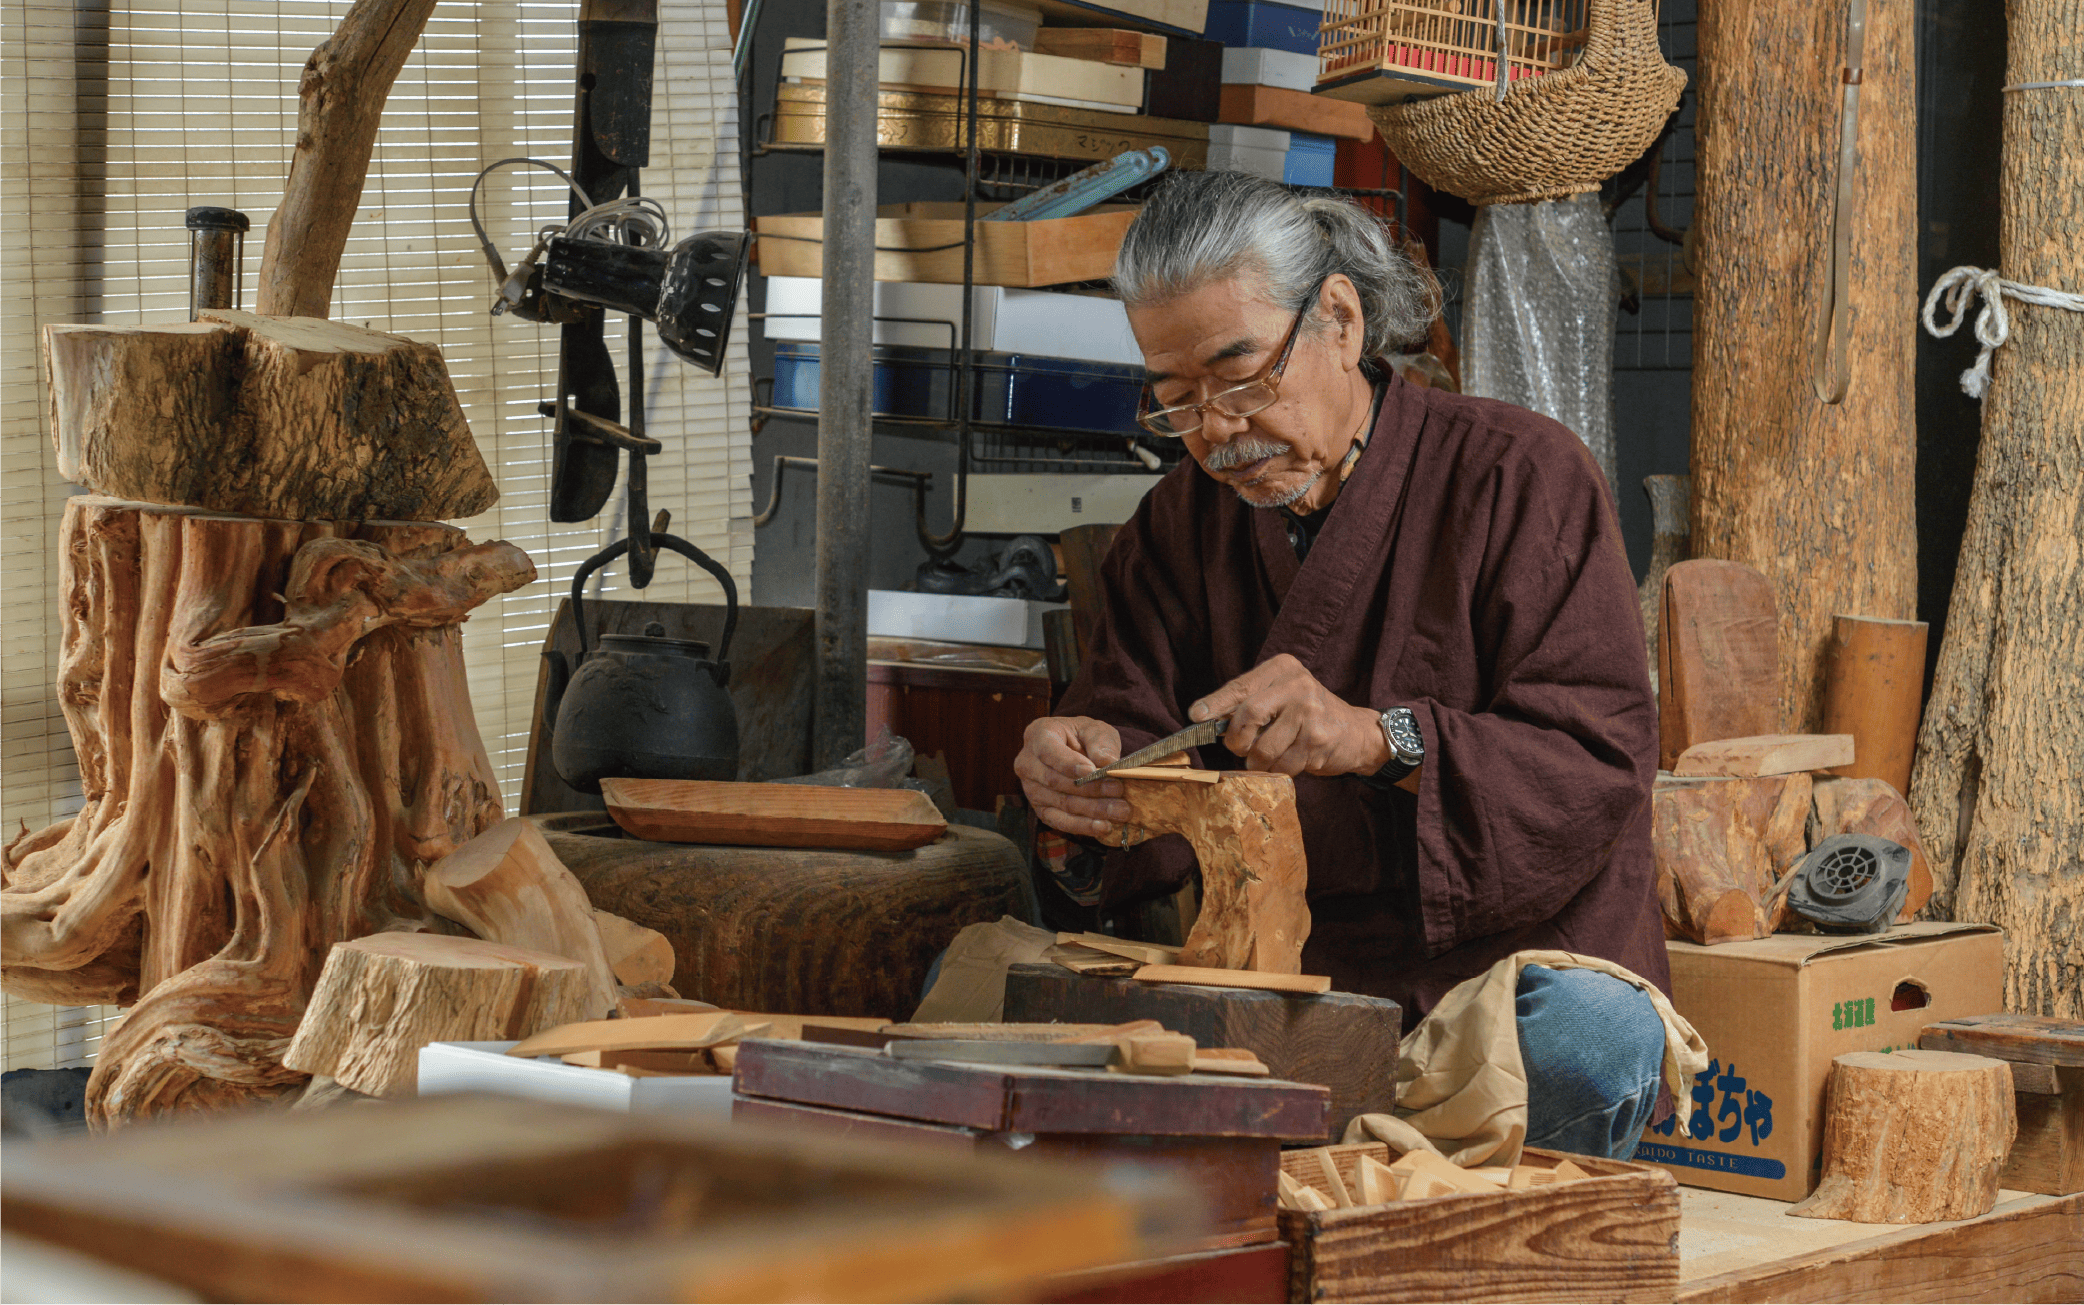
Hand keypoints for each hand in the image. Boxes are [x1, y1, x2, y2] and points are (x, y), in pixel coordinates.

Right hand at [1014, 716, 1132, 839]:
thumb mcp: (1094, 730)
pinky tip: (1103, 827)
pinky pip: (1060, 822)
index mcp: (1038, 735)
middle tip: (1118, 790)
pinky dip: (1082, 826)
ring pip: (1061, 803)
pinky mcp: (1041, 810)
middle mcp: (1028, 763)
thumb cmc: (1082, 737)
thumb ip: (1100, 742)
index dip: (1068, 763)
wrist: (1073, 750)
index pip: (1048, 751)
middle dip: (1090, 788)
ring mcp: (1031, 789)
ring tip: (1120, 811)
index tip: (1092, 771)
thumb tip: (1108, 762)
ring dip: (1092, 810)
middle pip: (1056, 781)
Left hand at [1189, 654, 1391, 777]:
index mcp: (1282, 668)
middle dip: (1237, 740)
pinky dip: (1279, 770)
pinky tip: (1291, 759)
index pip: (1240, 686)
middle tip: (1240, 748)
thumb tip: (1204, 717)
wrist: (1354, 732)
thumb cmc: (1306, 715)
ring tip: (1268, 757)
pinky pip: (1283, 765)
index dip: (1215, 703)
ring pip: (1263, 748)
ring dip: (1259, 762)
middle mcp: (1297, 685)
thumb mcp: (1279, 695)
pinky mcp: (1318, 740)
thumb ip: (1247, 701)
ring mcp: (1310, 712)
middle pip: (1248, 715)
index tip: (1197, 715)